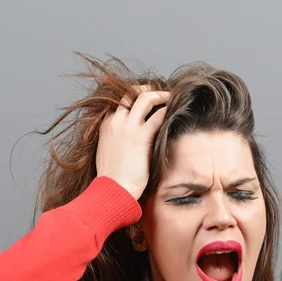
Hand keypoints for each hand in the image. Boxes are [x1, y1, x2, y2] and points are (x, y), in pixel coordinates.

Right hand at [96, 85, 170, 199]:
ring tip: (171, 97)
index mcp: (106, 125)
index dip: (135, 99)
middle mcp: (115, 121)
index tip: (146, 101)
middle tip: (160, 93)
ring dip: (160, 95)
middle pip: (131, 93)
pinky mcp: (141, 136)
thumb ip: (118, 141)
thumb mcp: (109, 153)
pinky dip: (168, 110)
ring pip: (145, 98)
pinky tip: (175, 112)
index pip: (121, 103)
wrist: (113, 190)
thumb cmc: (113, 179)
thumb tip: (132, 141)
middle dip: (147, 89)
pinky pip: (159, 115)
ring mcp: (128, 127)